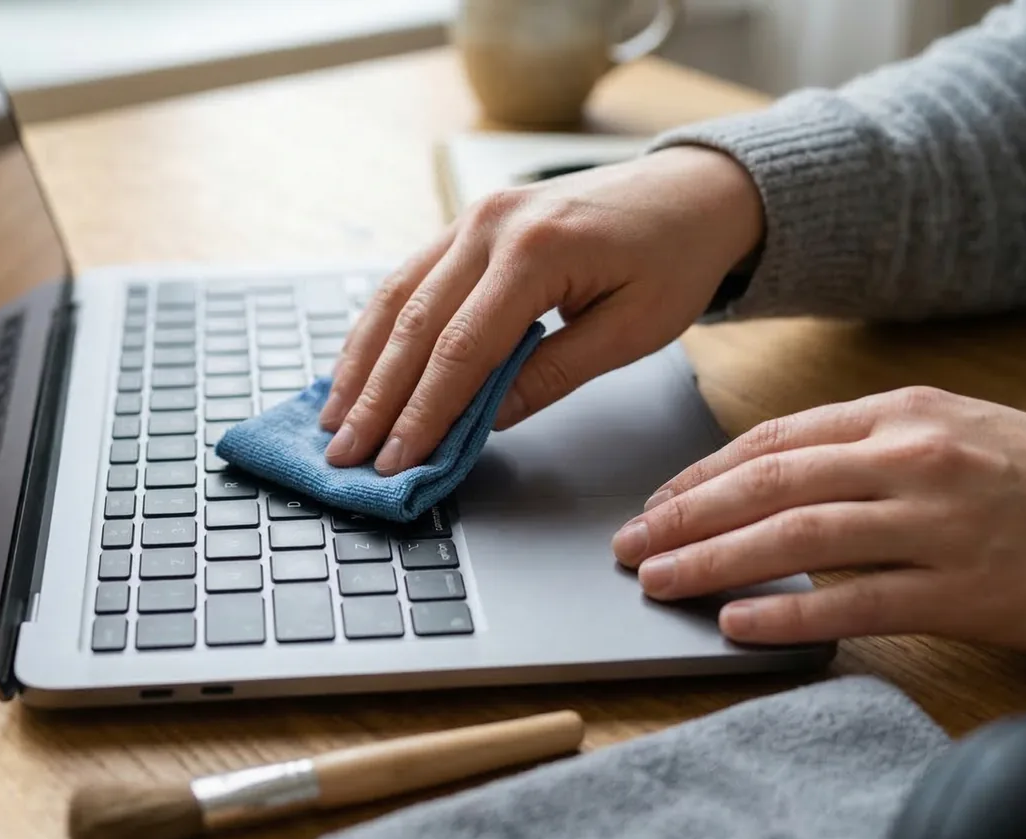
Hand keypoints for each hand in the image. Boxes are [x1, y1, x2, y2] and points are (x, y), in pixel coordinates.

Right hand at [319, 146, 763, 473]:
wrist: (692, 190)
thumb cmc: (674, 259)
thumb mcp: (631, 331)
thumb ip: (552, 375)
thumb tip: (484, 422)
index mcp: (536, 250)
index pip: (461, 349)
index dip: (423, 412)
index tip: (398, 461)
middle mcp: (492, 224)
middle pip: (414, 324)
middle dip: (376, 398)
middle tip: (345, 454)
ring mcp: (474, 217)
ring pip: (396, 297)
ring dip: (361, 363)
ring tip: (333, 419)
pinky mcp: (469, 223)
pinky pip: (409, 278)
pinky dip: (378, 328)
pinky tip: (357, 367)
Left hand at [611, 387, 1025, 653]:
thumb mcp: (949, 430)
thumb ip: (862, 447)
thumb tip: (766, 480)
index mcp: (902, 412)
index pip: (773, 440)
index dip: (700, 476)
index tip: (654, 505)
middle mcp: (912, 457)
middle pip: (769, 485)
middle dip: (684, 518)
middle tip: (629, 549)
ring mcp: (936, 523)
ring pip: (798, 540)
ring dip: (714, 563)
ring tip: (658, 583)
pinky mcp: (962, 590)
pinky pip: (855, 604)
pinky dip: (788, 616)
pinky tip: (736, 624)